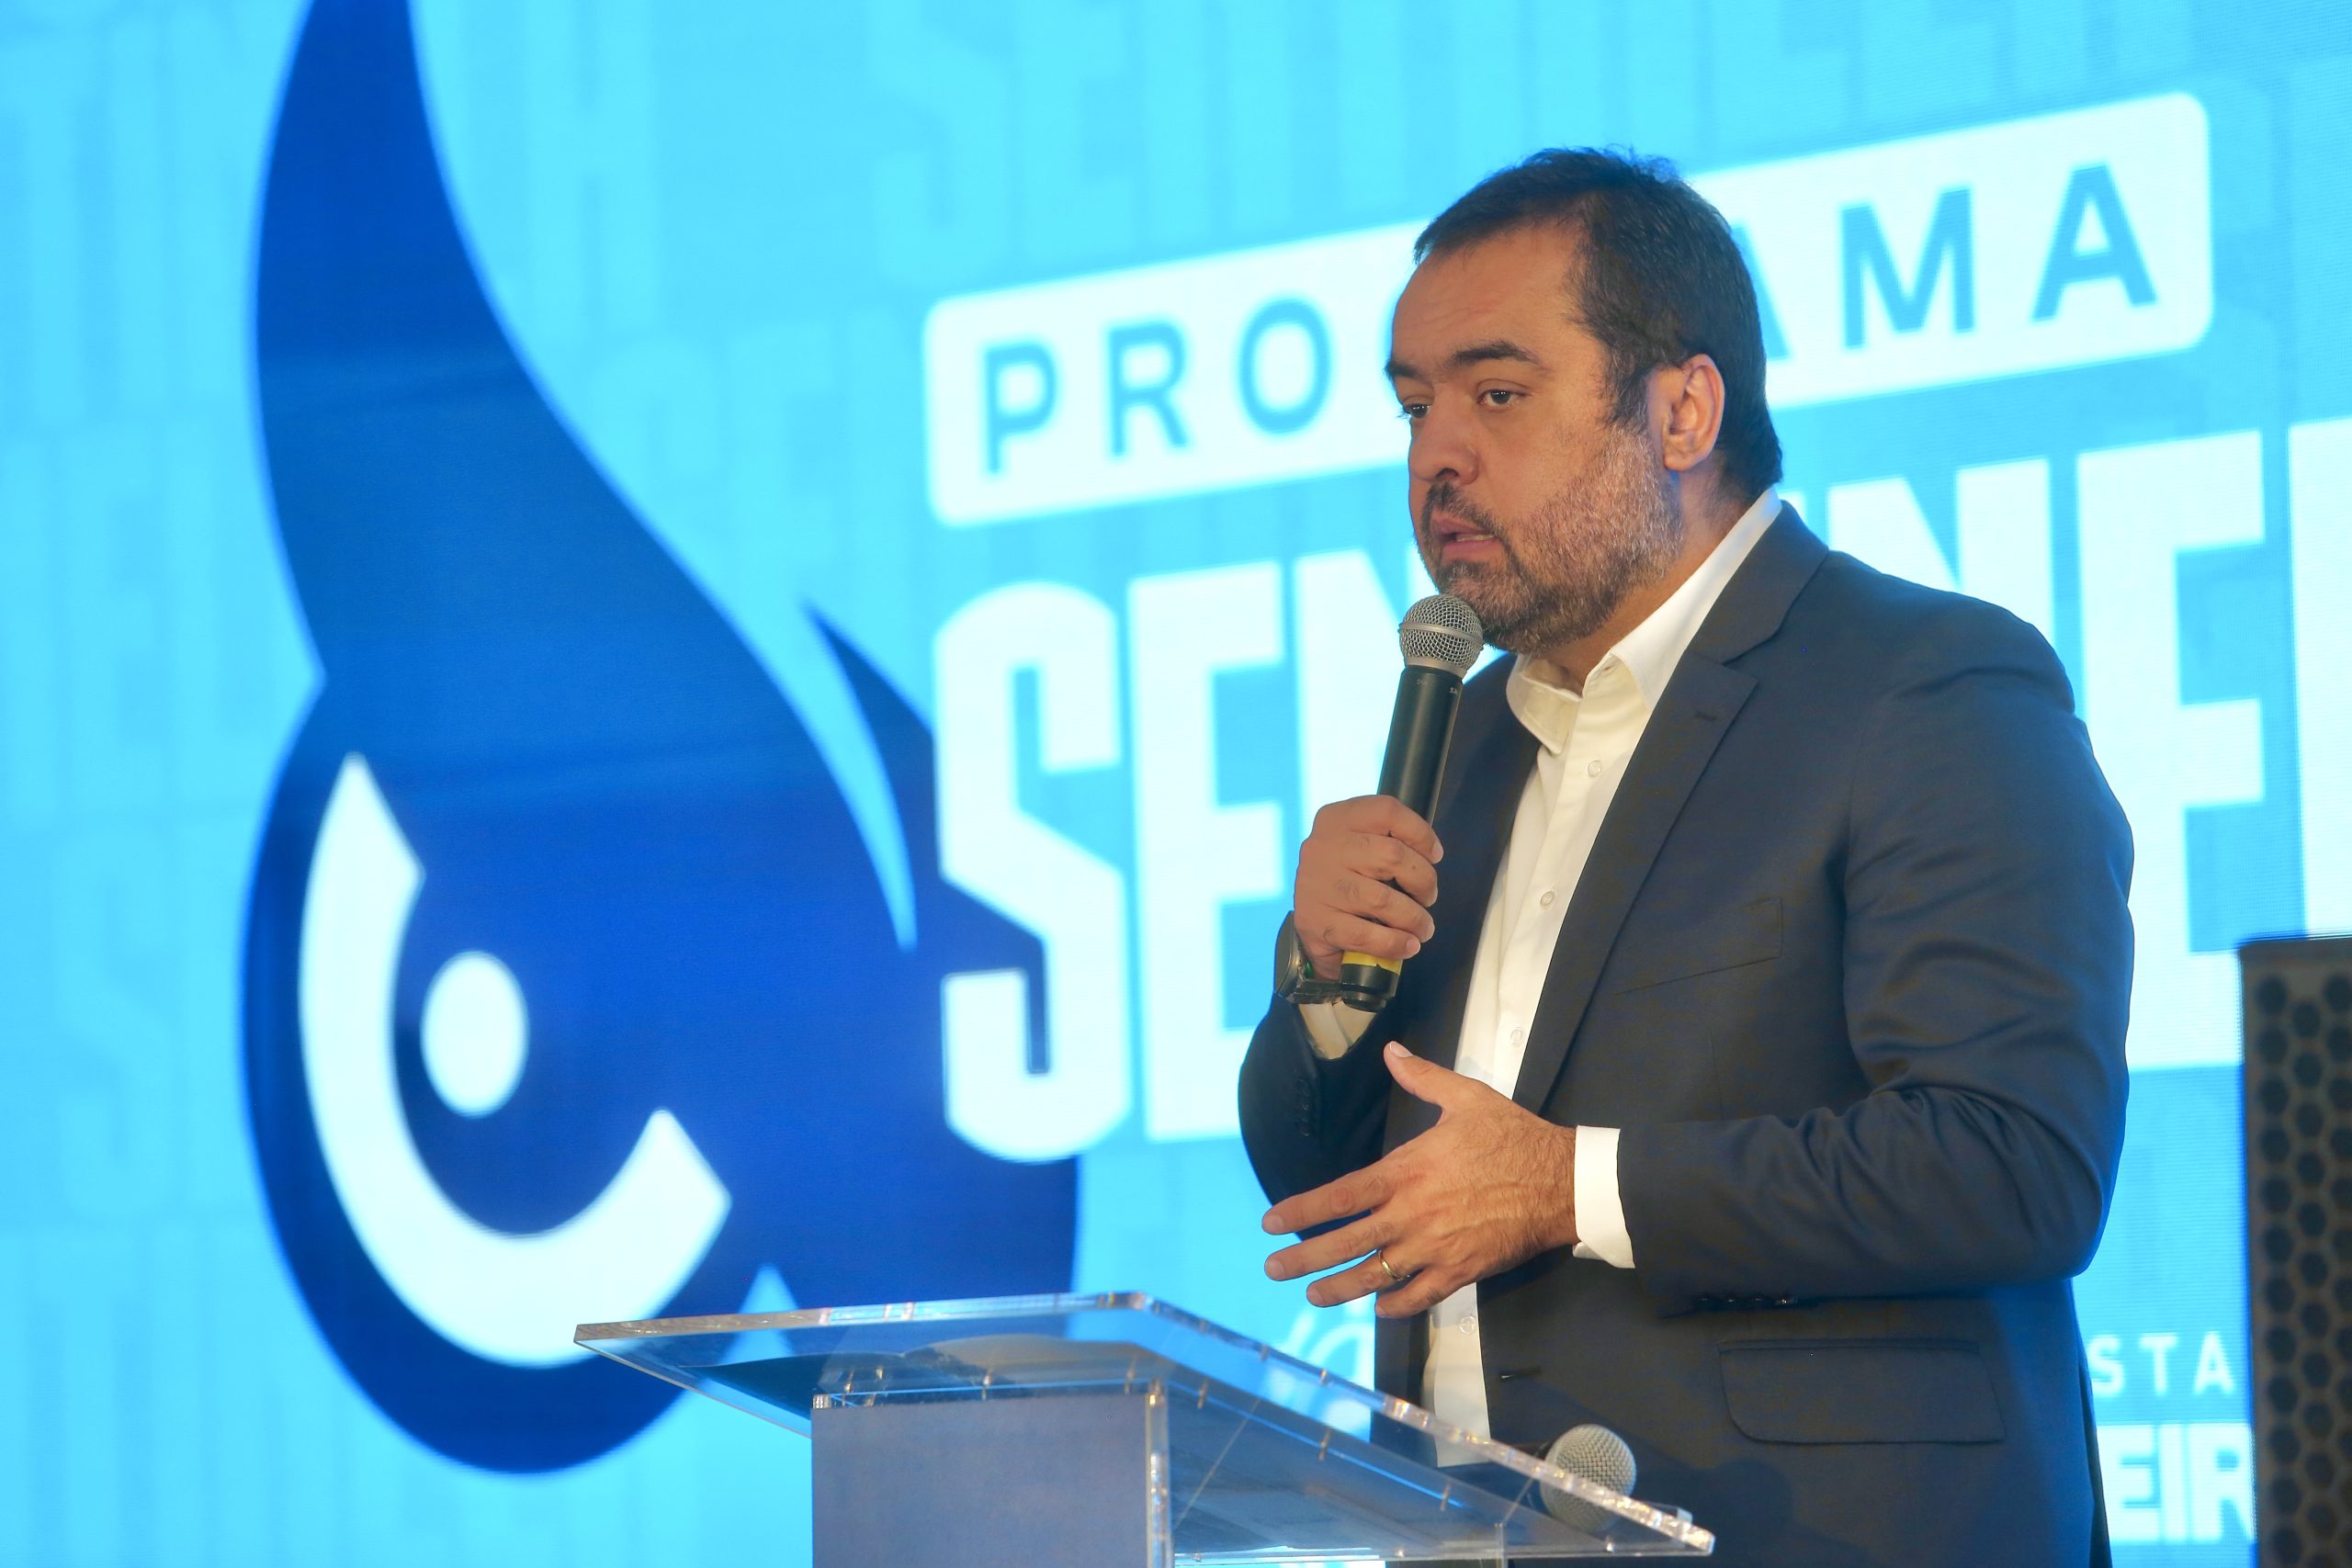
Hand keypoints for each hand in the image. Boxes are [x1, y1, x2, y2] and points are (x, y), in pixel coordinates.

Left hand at [1262, 1042, 1578, 1316]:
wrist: (1562, 1182)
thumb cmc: (1513, 1138)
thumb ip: (1422, 1077)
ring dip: (1339, 1288)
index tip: (1271, 1223)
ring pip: (1375, 1277)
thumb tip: (1391, 1051)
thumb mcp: (1465, 1098)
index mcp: (1406, 1172)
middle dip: (1303, 1259)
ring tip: (1313, 1296)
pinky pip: (1418, 1297)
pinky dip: (1395, 1305)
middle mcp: (1412, 1215)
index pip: (1340, 1196)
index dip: (1302, 1211)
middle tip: (1272, 1269)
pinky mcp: (1460, 1272)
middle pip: (1346, 1243)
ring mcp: (1434, 1248)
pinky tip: (1378, 1307)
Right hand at [1292, 795, 1442, 979]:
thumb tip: (1430, 856)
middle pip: (1392, 855)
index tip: (1434, 856)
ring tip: (1423, 928)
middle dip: (1423, 881)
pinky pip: (1365, 934)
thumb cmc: (1348, 879)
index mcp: (1337, 819)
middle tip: (1427, 897)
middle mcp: (1322, 847)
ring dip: (1413, 918)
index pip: (1388, 812)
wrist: (1311, 922)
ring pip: (1382, 899)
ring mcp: (1316, 885)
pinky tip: (1407, 945)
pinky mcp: (1314, 922)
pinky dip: (1394, 942)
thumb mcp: (1360, 846)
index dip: (1421, 834)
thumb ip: (1389, 841)